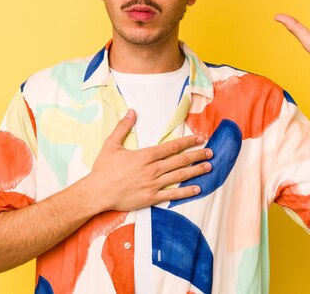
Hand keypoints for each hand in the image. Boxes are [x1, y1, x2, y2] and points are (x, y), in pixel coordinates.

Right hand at [89, 109, 212, 210]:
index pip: (171, 147)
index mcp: (145, 155)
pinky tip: (197, 189)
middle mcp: (153, 169)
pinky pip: (172, 194)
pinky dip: (185, 191)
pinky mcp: (151, 198)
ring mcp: (153, 184)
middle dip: (197, 155)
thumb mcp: (111, 144)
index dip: (187, 142)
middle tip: (210, 152)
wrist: (98, 192)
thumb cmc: (104, 169)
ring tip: (208, 167)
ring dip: (195, 171)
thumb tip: (131, 111)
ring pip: (179, 176)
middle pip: (180, 160)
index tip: (199, 139)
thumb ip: (123, 127)